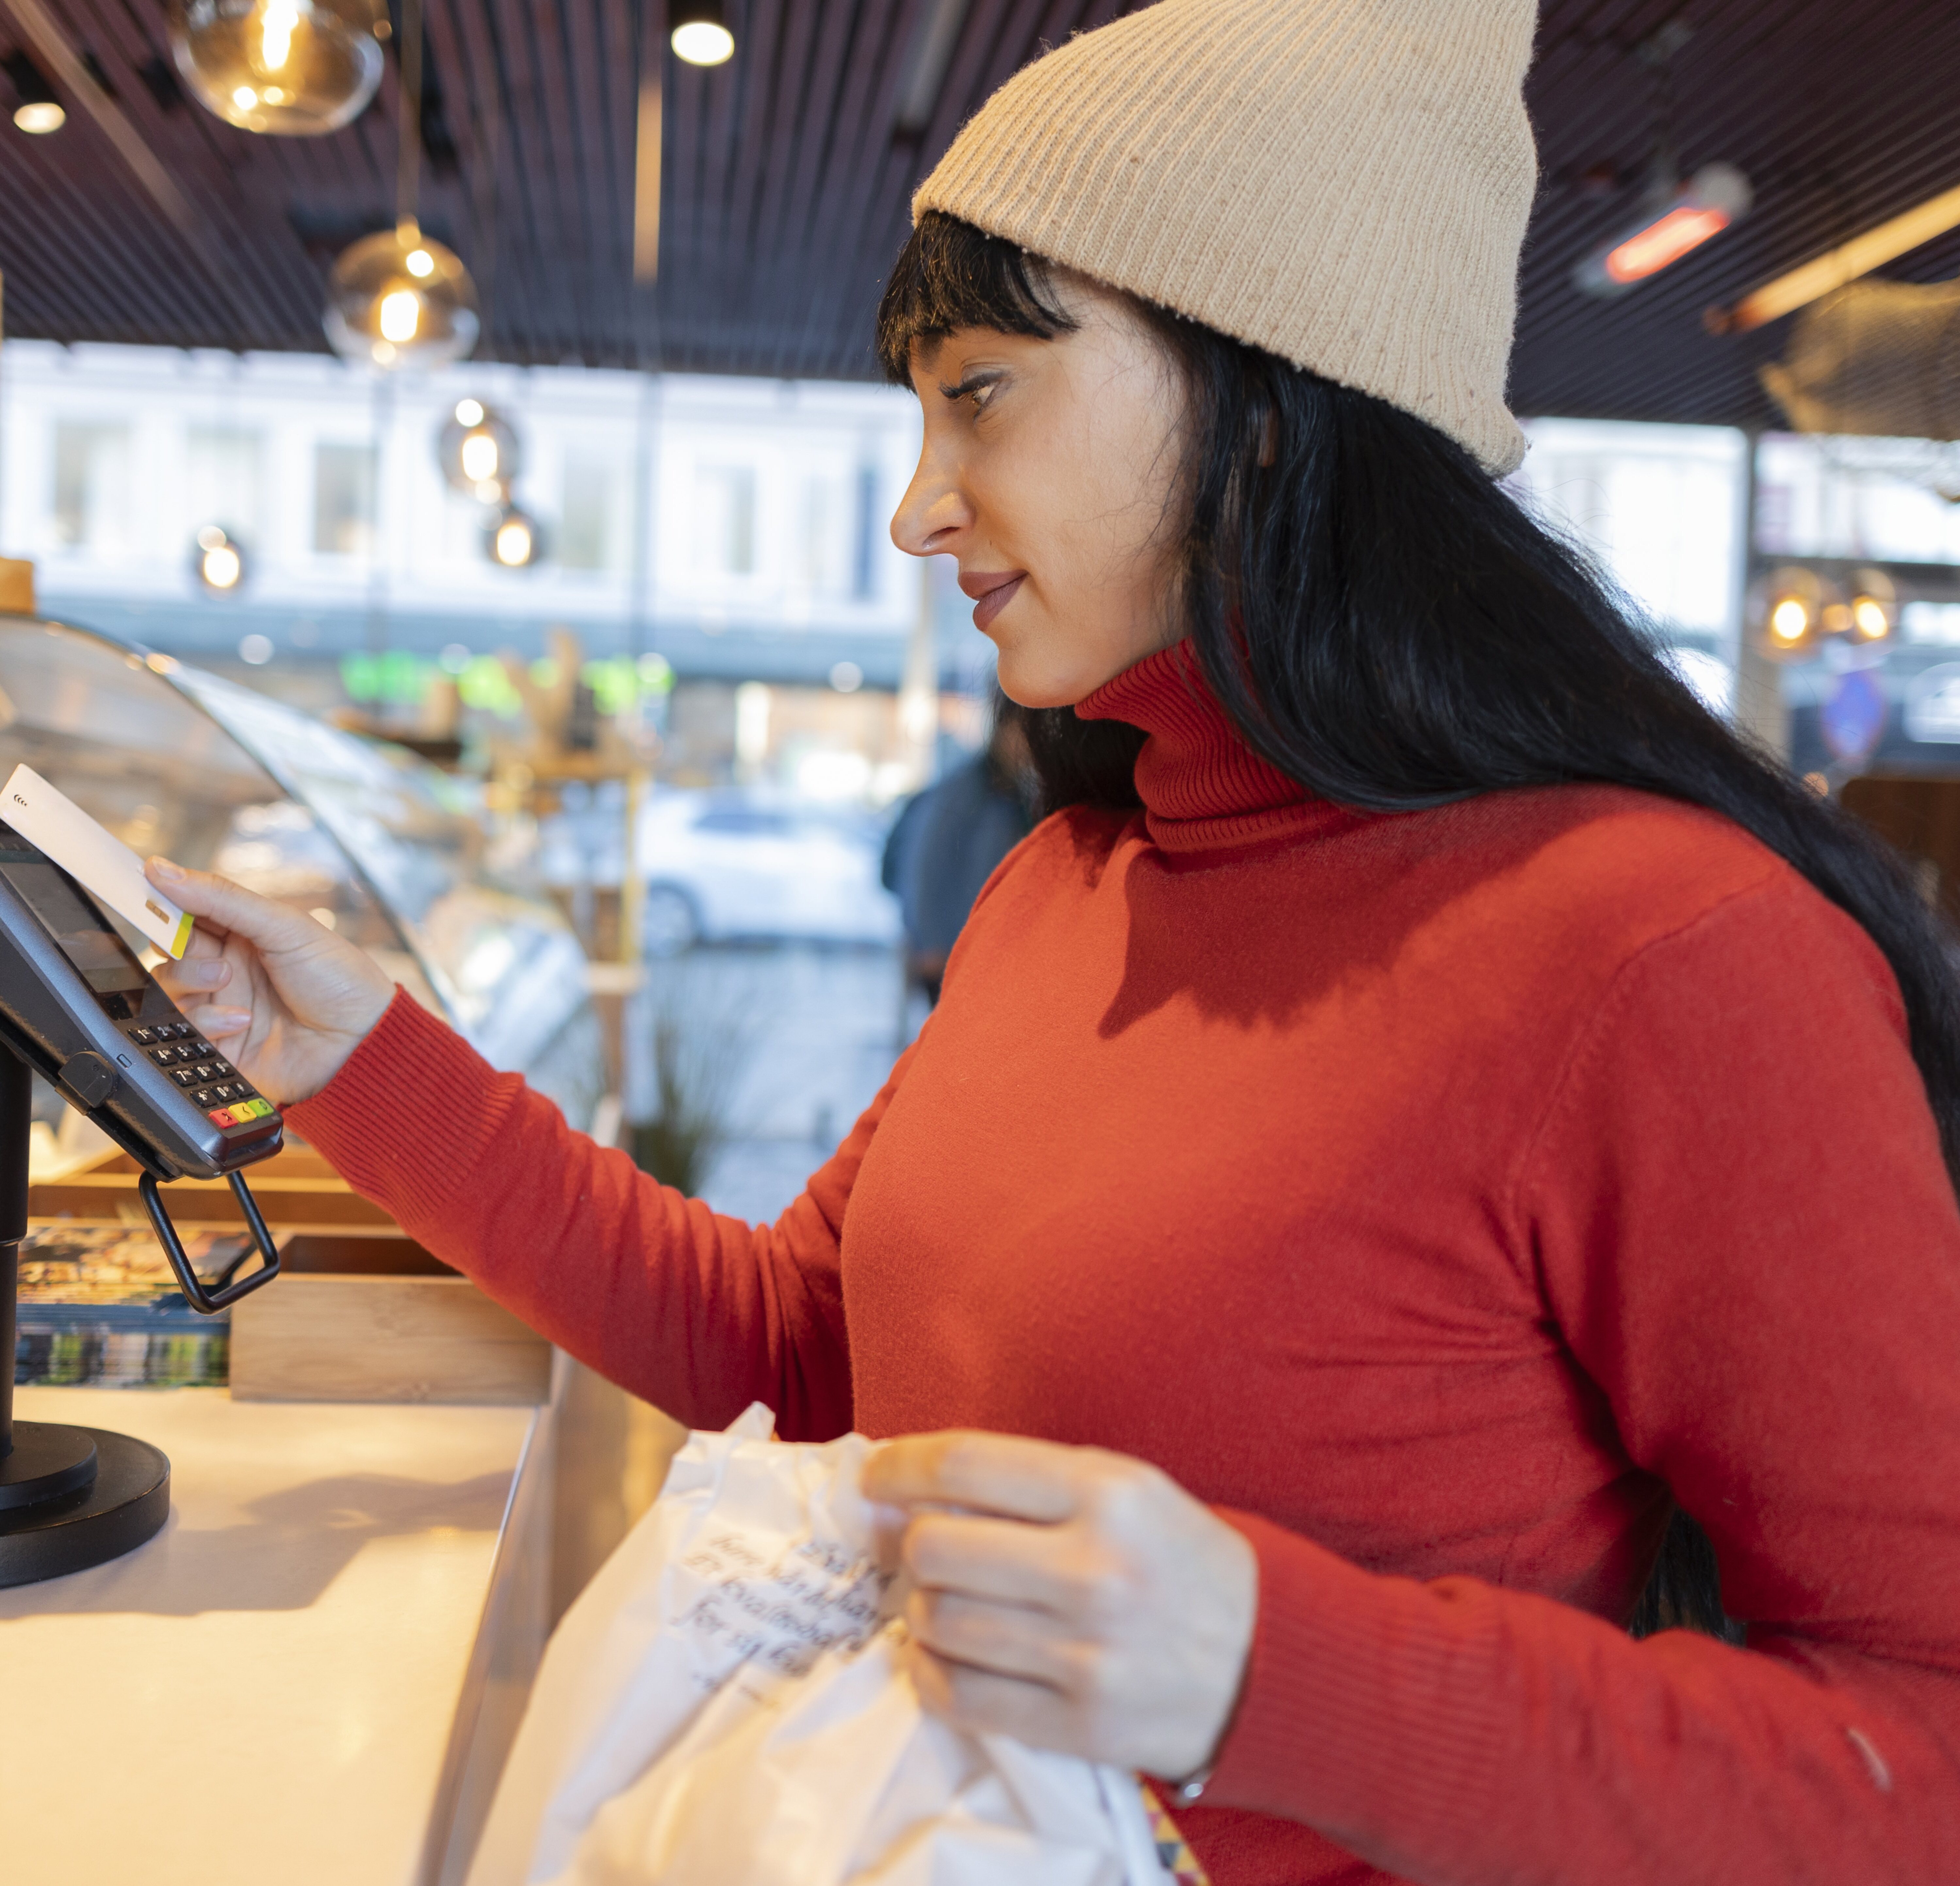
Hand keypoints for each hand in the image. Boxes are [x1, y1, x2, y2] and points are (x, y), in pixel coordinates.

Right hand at [144, 858, 394, 1105]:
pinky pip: (184, 1033)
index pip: (184, 915)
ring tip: (226, 980)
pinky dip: (206, 1021)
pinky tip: (241, 1020)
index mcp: (240, 937)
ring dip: (189, 982)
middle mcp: (225, 973)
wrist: (365, 1039)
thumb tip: (161, 868)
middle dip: (175, 947)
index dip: (161, 904)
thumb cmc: (339, 977)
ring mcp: (219, 1010)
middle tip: (206, 950)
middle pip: (167, 953)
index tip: (142, 891)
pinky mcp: (217, 1049)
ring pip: (165, 992)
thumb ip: (221, 898)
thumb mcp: (284, 926)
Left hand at [862, 1431, 1257, 1780]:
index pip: (964, 1465)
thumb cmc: (1179, 1561)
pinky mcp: (1079, 1721)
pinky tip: (948, 1658)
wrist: (1270, 1660)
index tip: (874, 1477)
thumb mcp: (1125, 1489)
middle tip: (927, 1554)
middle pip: (936, 1548)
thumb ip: (1032, 1483)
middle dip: (913, 1548)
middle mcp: (1092, 1568)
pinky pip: (962, 1696)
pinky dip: (935, 1674)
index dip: (899, 1467)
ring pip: (940, 1623)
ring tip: (948, 1606)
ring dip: (925, 1614)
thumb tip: (918, 1487)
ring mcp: (1084, 1651)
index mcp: (1105, 1492)